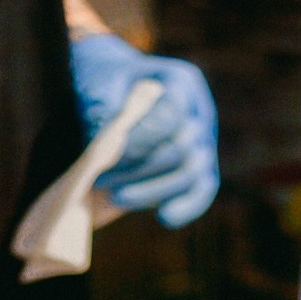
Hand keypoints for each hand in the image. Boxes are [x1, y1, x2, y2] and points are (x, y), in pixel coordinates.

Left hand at [70, 33, 218, 227]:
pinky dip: (185, 208)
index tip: (104, 155)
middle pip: (181, 148)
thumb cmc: (105, 84)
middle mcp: (199, 113)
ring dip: (152, 191)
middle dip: (139, 169)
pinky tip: (164, 218)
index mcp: (180, 82)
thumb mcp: (97, 82)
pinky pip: (200, 193)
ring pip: (190, 174)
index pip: (170, 115)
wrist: (113, 95)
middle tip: (100, 181)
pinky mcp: (200, 172)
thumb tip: (104, 138)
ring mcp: (203, 143)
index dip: (140, 139)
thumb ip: (101, 104)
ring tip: (116, 198)